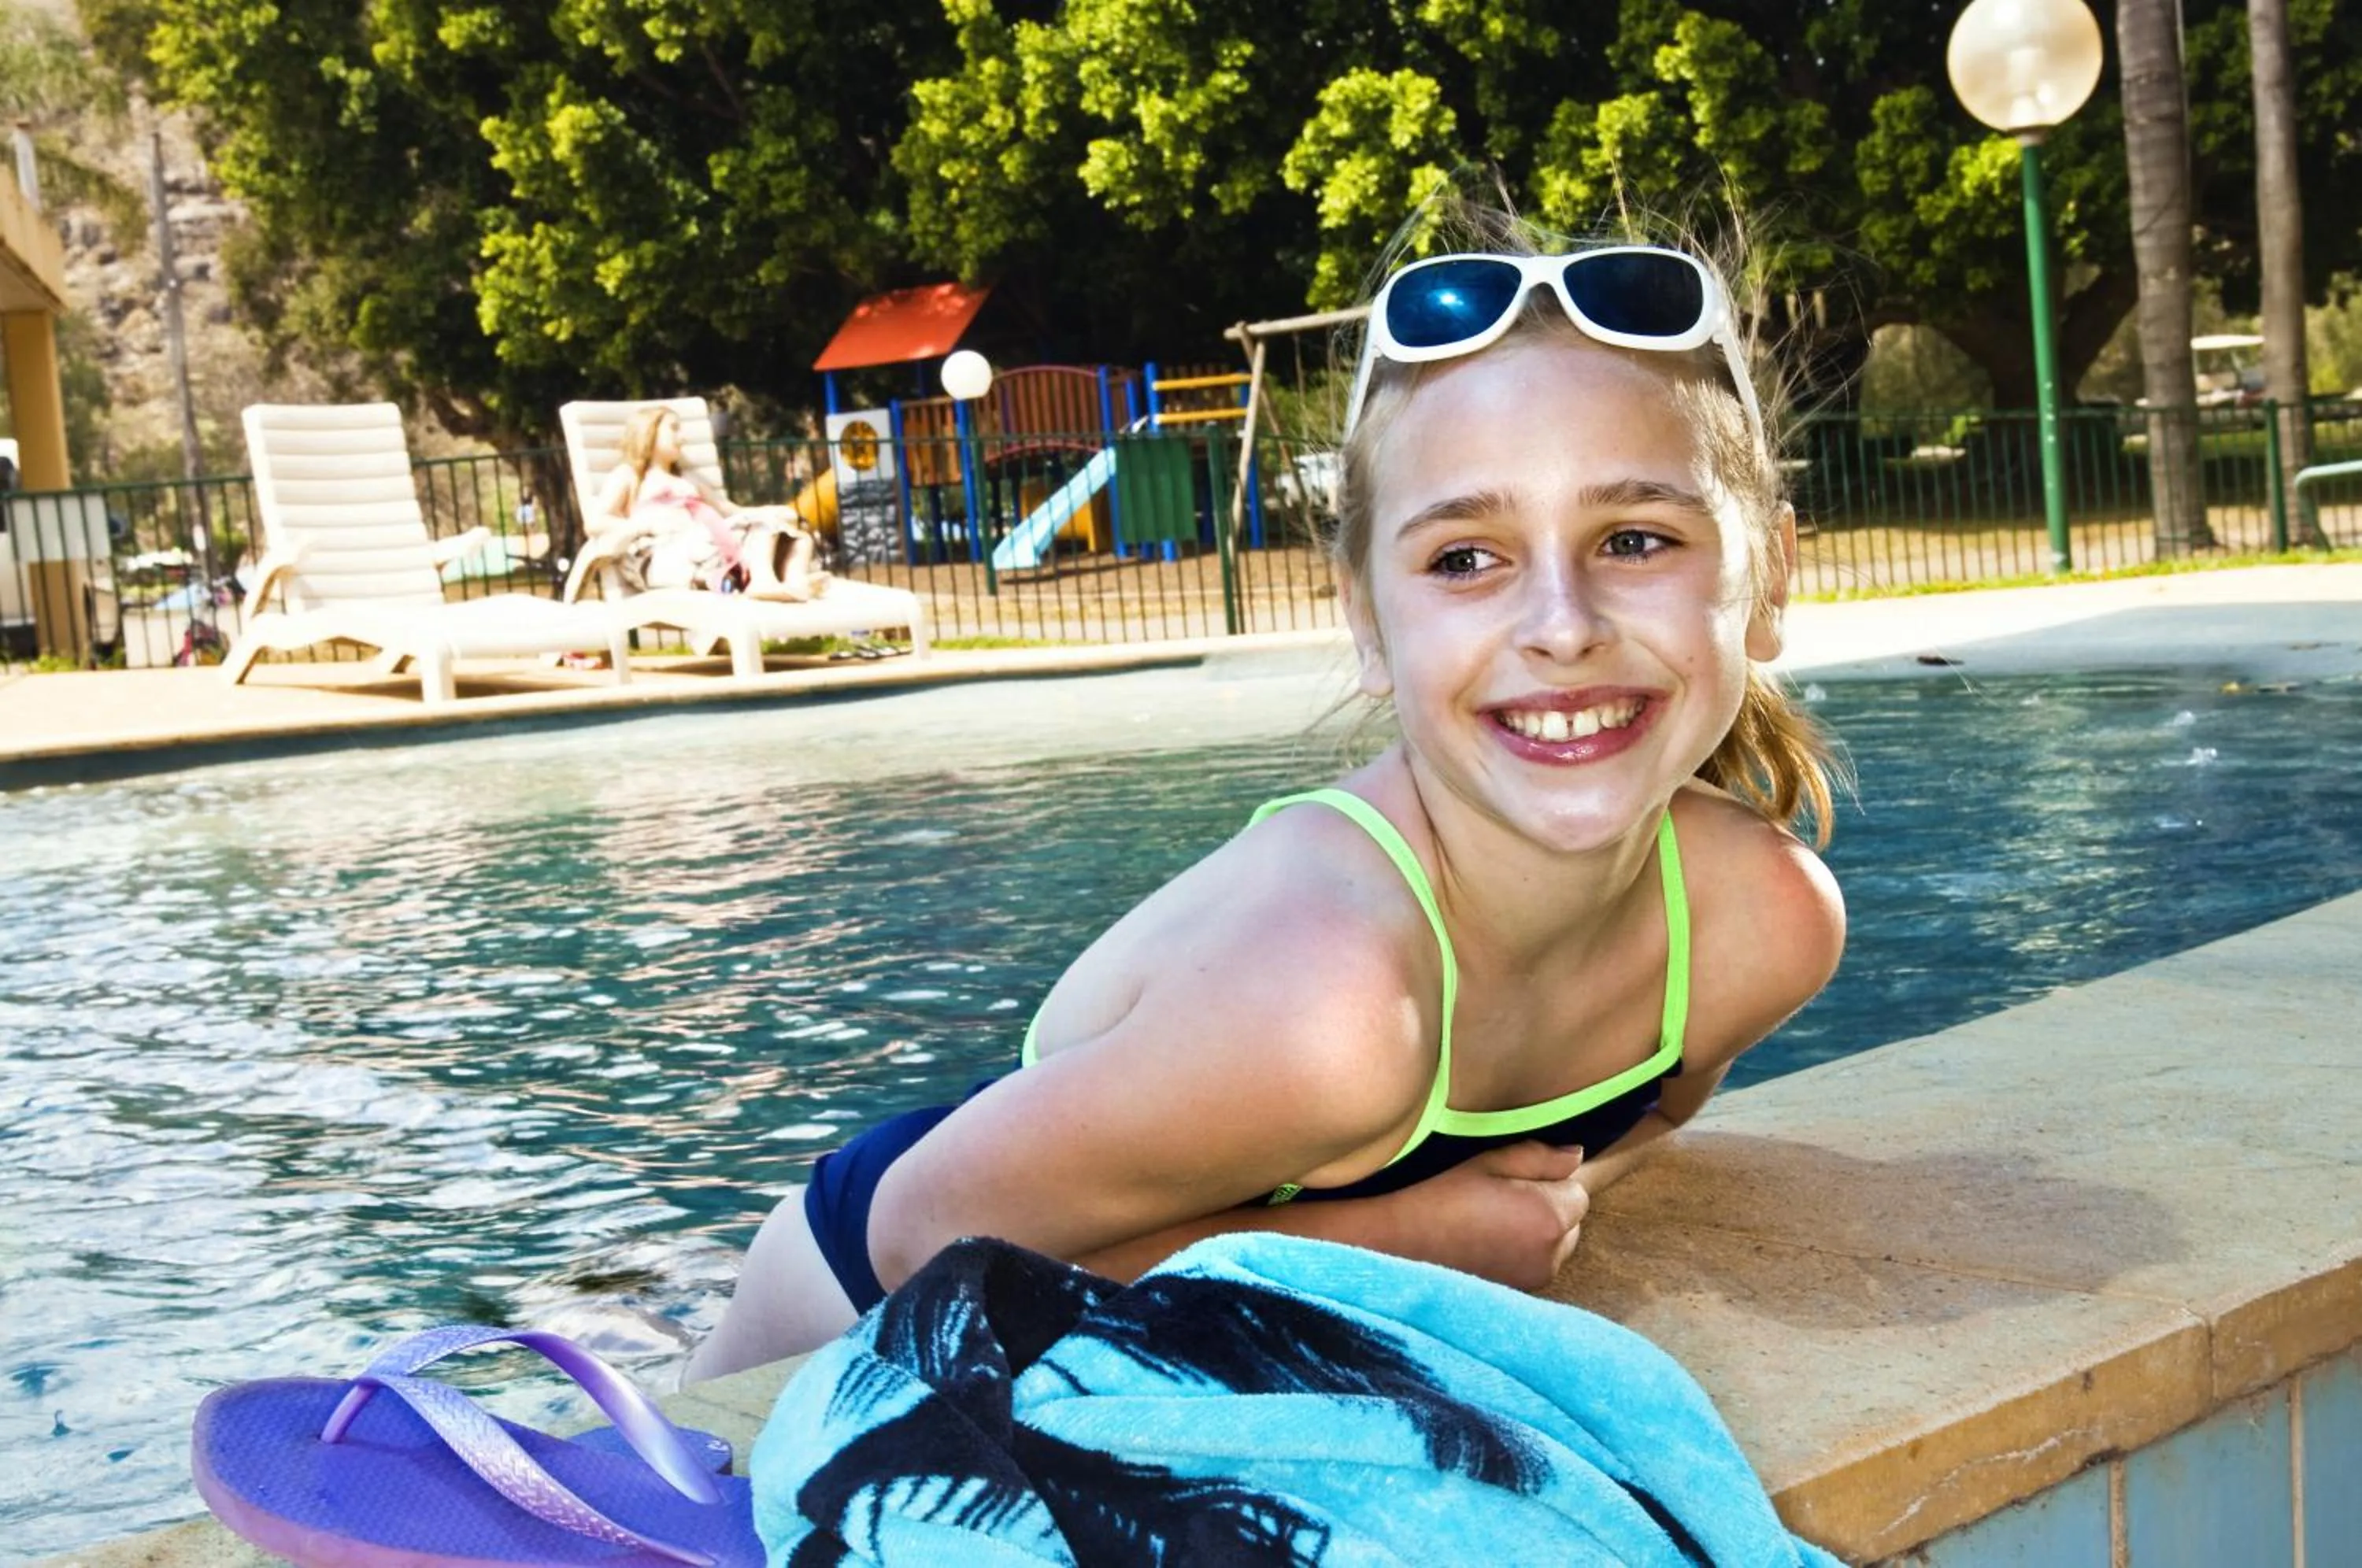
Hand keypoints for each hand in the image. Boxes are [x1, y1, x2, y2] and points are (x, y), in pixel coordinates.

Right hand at [1380, 1141, 1588, 1291]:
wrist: (1397, 1246)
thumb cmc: (1439, 1197)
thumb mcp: (1486, 1162)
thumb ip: (1538, 1157)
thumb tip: (1576, 1156)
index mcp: (1548, 1216)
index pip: (1578, 1193)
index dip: (1549, 1181)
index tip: (1513, 1179)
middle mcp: (1551, 1255)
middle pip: (1571, 1223)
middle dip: (1549, 1208)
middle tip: (1500, 1198)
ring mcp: (1535, 1279)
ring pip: (1555, 1247)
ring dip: (1537, 1234)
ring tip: (1490, 1223)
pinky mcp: (1518, 1294)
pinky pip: (1535, 1266)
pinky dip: (1522, 1254)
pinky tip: (1486, 1245)